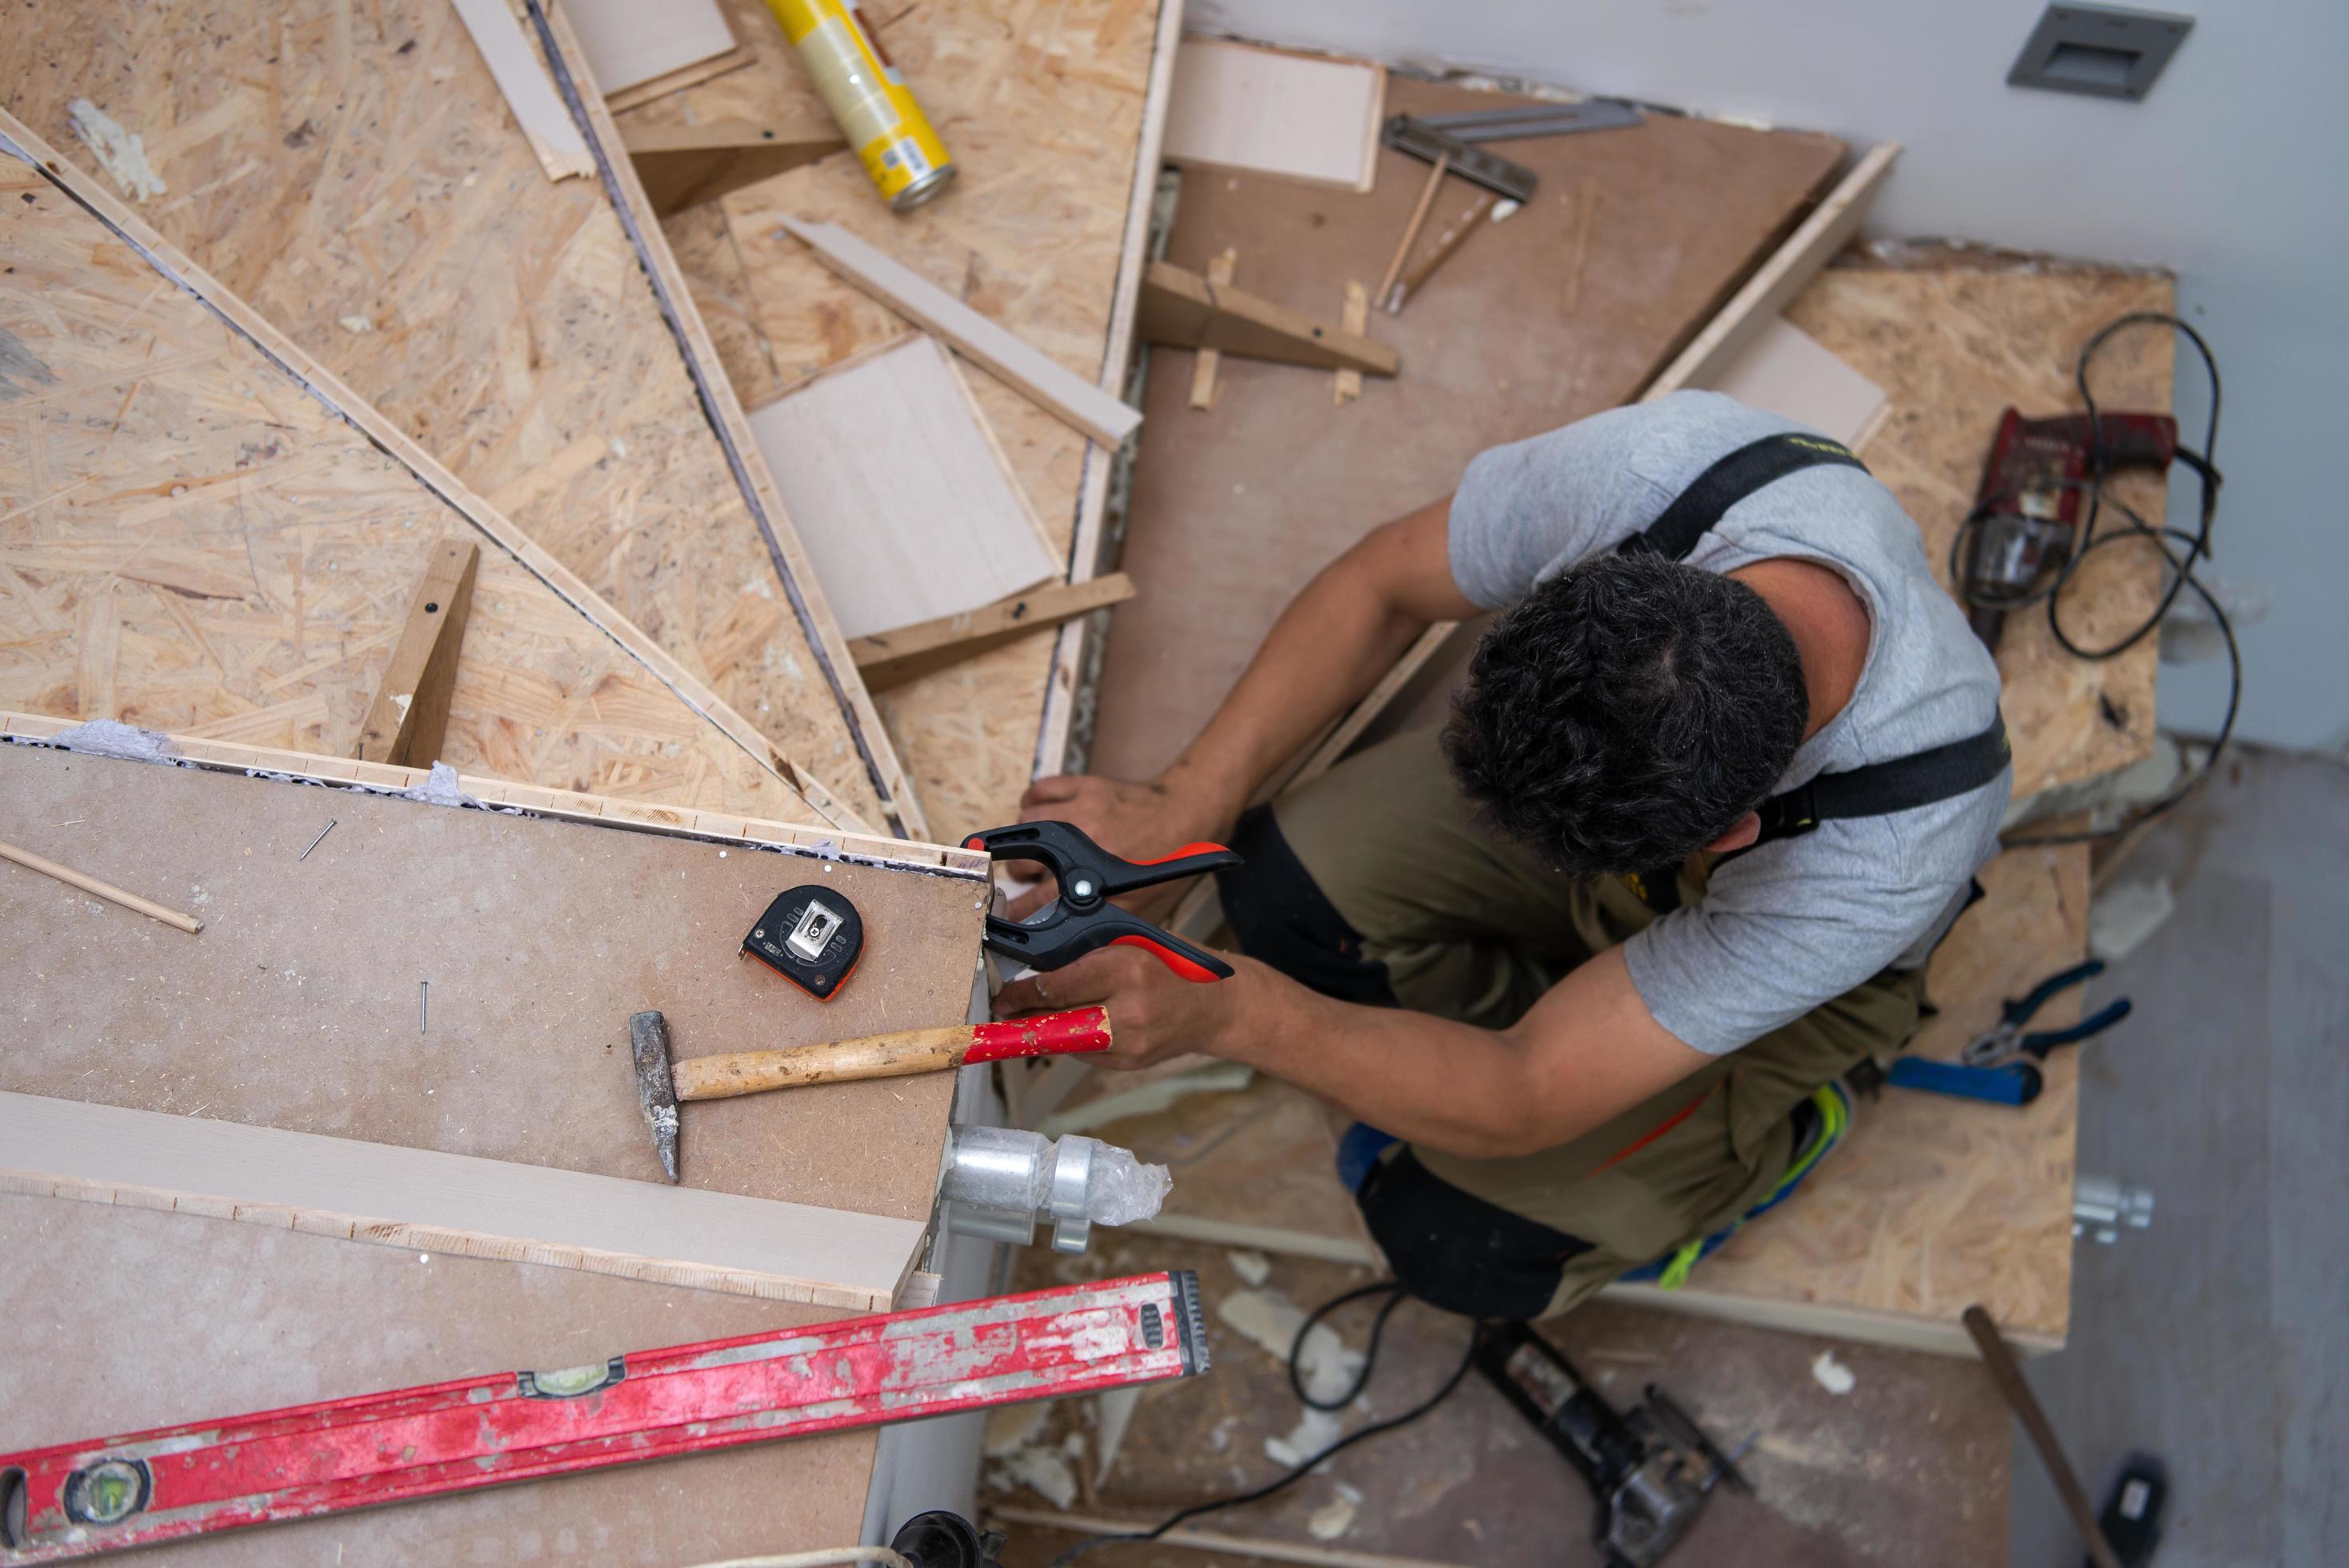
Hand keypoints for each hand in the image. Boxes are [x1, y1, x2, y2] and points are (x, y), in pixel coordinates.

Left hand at [993, 946, 1243, 1070]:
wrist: (1215, 1007)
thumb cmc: (1173, 966)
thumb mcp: (1131, 944)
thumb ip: (1088, 955)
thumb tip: (1038, 971)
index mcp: (1127, 969)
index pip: (1059, 986)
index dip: (1022, 993)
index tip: (1002, 994)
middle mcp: (1128, 1011)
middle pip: (1056, 1021)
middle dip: (1024, 1017)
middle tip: (1002, 1011)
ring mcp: (1130, 1043)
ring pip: (1066, 1042)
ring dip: (1044, 1030)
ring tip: (1027, 1018)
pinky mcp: (1129, 1064)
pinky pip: (1084, 1055)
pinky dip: (1071, 1041)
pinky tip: (1068, 1028)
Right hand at [1006, 771, 1235, 920]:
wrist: (1186, 812)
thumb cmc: (1161, 862)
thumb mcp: (1137, 905)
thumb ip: (1099, 923)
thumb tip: (1062, 946)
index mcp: (1094, 875)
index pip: (1036, 900)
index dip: (1015, 913)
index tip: (1004, 918)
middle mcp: (1082, 840)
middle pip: (1021, 862)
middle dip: (1020, 875)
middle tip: (1030, 877)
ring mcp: (1081, 808)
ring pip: (1025, 823)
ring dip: (1027, 837)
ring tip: (1041, 845)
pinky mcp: (1084, 784)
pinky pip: (1038, 790)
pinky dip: (1034, 802)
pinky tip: (1045, 814)